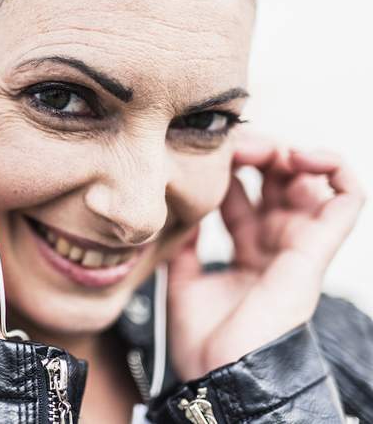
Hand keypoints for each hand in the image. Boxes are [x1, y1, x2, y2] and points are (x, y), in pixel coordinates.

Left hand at [168, 130, 365, 379]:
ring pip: (312, 184)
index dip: (228, 170)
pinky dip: (335, 170)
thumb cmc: (204, 344)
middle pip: (277, 183)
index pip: (243, 196)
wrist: (220, 378)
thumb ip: (184, 246)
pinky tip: (303, 156)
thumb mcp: (182, 282)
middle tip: (235, 145)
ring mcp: (297, 248)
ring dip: (292, 153)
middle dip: (257, 153)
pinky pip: (347, 202)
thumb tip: (178, 210)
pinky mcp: (315, 252)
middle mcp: (275, 246)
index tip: (205, 154)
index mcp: (246, 253)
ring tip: (266, 148)